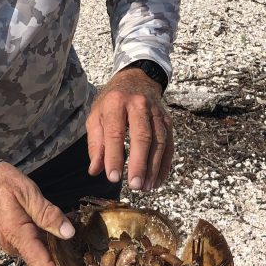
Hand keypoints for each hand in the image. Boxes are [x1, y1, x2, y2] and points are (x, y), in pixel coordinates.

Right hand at [0, 162, 75, 265]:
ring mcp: (10, 242)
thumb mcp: (28, 193)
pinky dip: (47, 245)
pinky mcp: (10, 236)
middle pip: (42, 263)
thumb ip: (48, 214)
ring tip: (80, 256)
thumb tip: (69, 234)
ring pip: (38, 254)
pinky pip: (32, 245)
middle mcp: (14, 245)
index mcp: (19, 236)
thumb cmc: (1, 183)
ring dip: (56, 256)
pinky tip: (61, 238)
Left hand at [86, 66, 173, 191]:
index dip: (115, 157)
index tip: (113, 178)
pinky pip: (169, 144)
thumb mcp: (96, 116)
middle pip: (142, 137)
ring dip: (154, 167)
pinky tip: (158, 180)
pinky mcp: (167, 120)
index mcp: (116, 103)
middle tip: (134, 186)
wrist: (136, 78)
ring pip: (159, 142)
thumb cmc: (111, 101)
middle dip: (139, 163)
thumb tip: (95, 170)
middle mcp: (139, 105)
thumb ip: (95, 143)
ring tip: (146, 187)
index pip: (115, 133)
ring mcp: (156, 112)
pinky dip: (165, 164)